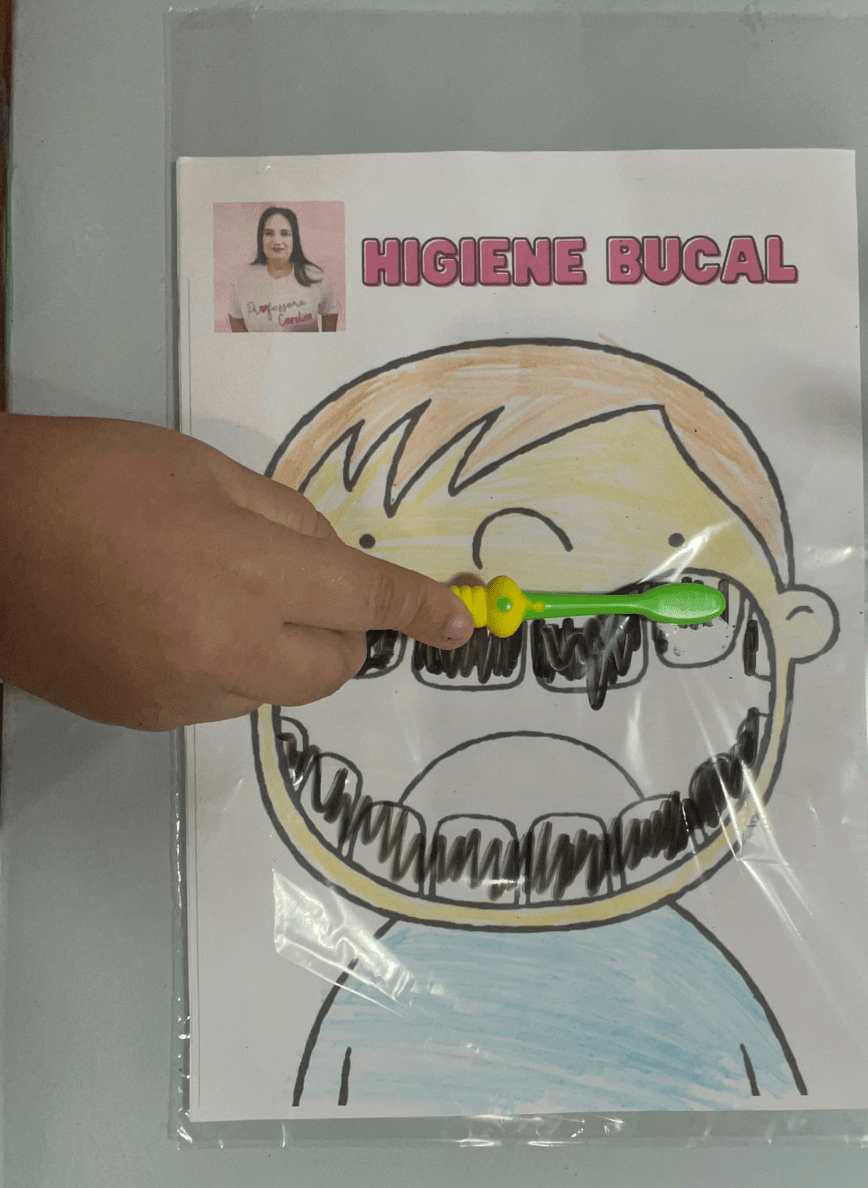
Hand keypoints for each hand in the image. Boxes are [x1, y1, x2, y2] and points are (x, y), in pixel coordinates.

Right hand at [0, 415, 474, 728]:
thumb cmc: (89, 477)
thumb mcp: (201, 469)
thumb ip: (284, 519)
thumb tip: (334, 561)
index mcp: (247, 573)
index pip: (363, 599)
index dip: (418, 611)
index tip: (458, 625)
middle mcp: (226, 650)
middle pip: (332, 665)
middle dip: (337, 627)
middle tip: (294, 579)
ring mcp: (182, 694)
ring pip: (275, 687)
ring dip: (274, 646)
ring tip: (204, 587)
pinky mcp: (143, 718)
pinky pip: (219, 700)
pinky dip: (221, 665)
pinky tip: (167, 618)